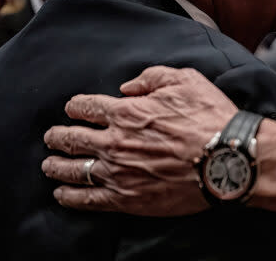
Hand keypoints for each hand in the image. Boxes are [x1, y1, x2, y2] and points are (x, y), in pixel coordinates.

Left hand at [42, 66, 236, 214]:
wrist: (226, 158)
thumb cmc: (210, 118)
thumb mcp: (187, 80)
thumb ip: (153, 77)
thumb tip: (128, 87)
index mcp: (127, 112)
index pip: (87, 107)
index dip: (75, 107)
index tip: (72, 108)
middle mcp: (115, 142)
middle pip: (72, 139)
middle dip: (57, 136)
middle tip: (52, 136)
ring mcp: (118, 172)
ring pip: (73, 170)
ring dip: (56, 165)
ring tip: (49, 165)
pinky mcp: (126, 198)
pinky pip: (87, 199)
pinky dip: (70, 197)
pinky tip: (62, 194)